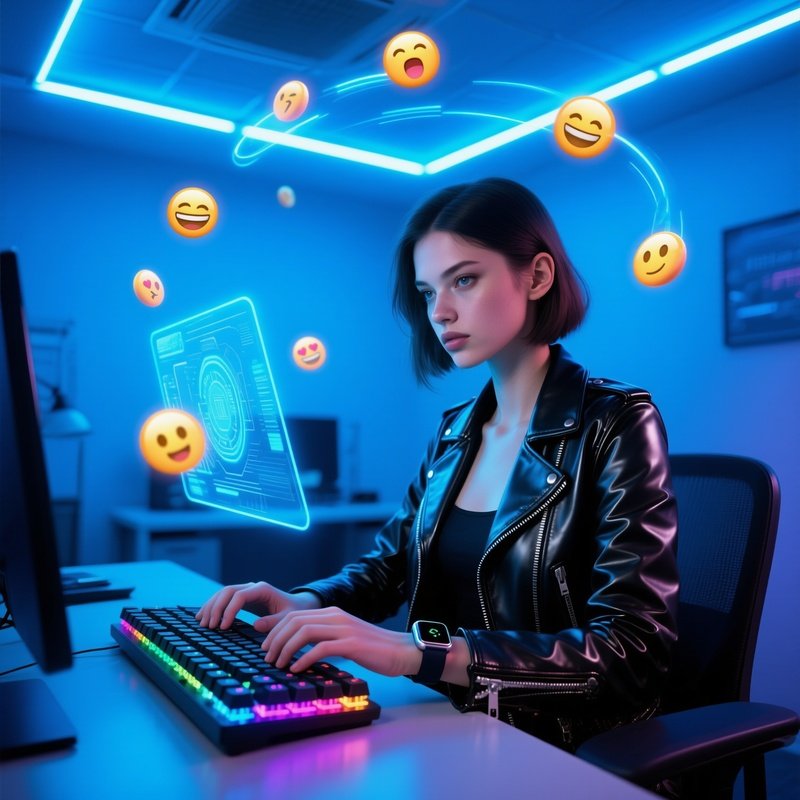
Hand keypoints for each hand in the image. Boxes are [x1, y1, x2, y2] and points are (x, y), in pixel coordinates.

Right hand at [195, 581, 319, 629]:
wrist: (297, 605)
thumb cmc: (294, 612)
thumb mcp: (288, 618)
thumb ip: (274, 621)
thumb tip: (256, 625)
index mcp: (262, 590)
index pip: (239, 596)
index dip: (229, 610)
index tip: (223, 627)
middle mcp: (252, 587)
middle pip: (227, 591)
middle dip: (216, 608)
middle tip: (209, 626)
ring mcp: (246, 590)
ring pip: (222, 593)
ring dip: (211, 606)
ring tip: (202, 623)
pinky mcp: (242, 598)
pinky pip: (224, 598)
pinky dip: (212, 606)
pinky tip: (203, 616)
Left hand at [260, 606, 422, 677]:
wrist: (401, 651)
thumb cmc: (373, 649)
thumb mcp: (344, 639)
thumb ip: (324, 639)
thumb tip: (300, 652)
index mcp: (332, 613)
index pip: (295, 615)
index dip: (275, 628)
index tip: (264, 644)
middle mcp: (336, 616)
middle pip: (295, 620)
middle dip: (275, 638)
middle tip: (267, 657)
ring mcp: (344, 628)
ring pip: (304, 631)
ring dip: (286, 648)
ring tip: (278, 663)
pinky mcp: (351, 643)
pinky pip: (320, 648)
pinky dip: (304, 658)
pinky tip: (296, 669)